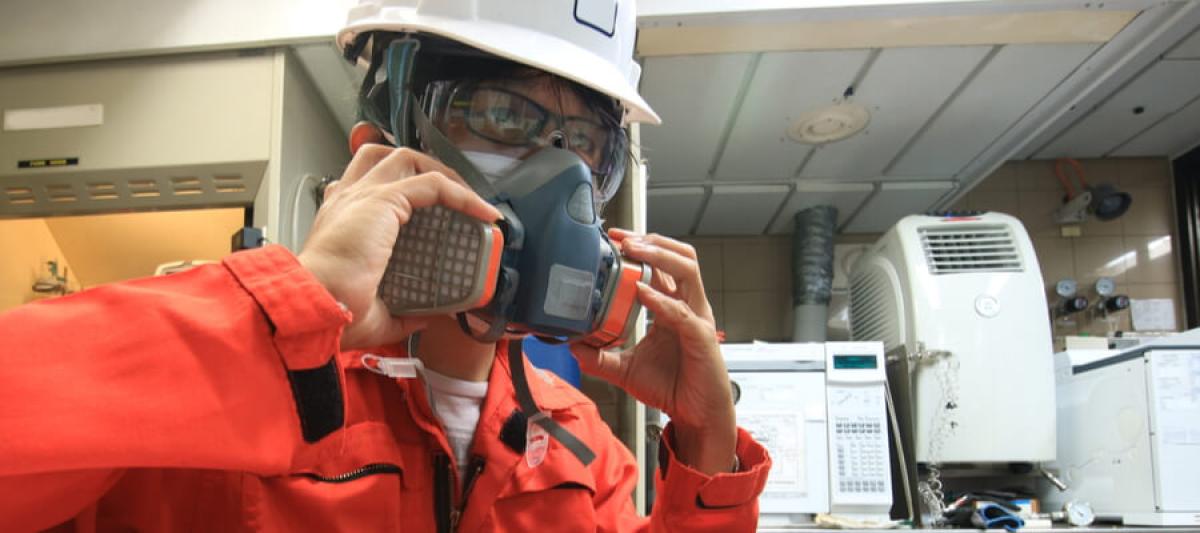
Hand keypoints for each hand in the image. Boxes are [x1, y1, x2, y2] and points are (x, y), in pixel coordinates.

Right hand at [297, 145, 501, 349]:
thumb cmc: (334, 311)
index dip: (400, 185)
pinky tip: (483, 213)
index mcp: (340, 220)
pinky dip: (463, 195)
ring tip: (469, 198)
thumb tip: (425, 319)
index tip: (433, 208)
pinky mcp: (384, 200)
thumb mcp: (376, 313)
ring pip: (408, 159)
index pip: (366, 183)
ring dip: (443, 173)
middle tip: (453, 195)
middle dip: (423, 167)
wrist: (317, 307)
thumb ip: (402, 313)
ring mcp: (364, 195)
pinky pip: (434, 184)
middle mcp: (348, 200)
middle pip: (385, 157)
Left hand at [570, 229, 735, 474]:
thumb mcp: (626, 369)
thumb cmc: (672, 387)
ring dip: (660, 256)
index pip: (663, 265)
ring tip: (635, 251)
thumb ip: (599, 356)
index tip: (615, 238)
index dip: (642, 246)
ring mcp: (697, 319)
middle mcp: (688, 307)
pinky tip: (642, 293)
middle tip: (623, 238)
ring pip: (688, 271)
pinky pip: (681, 312)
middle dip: (652, 241)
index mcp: (673, 307)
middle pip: (680, 257)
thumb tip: (571, 345)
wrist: (696, 416)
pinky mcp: (700, 338)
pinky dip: (661, 300)